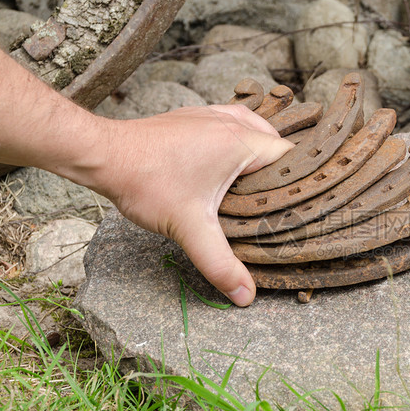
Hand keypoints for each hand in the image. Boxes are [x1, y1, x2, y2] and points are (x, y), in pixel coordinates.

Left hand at [89, 104, 292, 305]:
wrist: (102, 153)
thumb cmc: (146, 180)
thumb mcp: (189, 228)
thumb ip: (220, 263)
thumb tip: (246, 296)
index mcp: (241, 141)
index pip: (292, 155)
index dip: (304, 179)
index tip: (307, 204)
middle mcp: (230, 121)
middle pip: (276, 142)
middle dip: (284, 171)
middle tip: (285, 204)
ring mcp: (210, 114)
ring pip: (253, 130)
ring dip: (260, 155)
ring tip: (264, 186)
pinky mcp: (192, 117)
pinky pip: (230, 124)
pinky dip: (238, 142)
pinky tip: (230, 165)